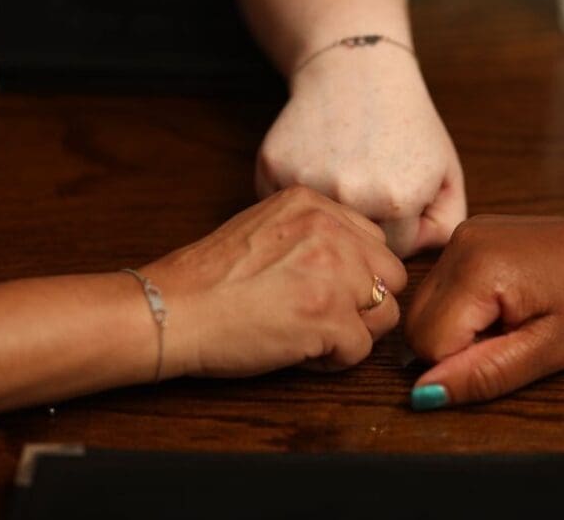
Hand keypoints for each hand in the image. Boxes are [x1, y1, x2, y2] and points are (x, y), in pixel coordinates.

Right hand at [143, 186, 406, 377]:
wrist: (173, 309)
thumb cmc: (208, 278)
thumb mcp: (266, 225)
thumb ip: (312, 232)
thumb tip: (354, 258)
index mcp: (313, 204)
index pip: (374, 241)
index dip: (356, 275)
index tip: (326, 291)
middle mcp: (329, 230)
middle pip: (390, 275)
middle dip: (364, 304)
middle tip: (324, 318)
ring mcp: (333, 272)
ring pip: (385, 313)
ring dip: (353, 333)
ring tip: (311, 336)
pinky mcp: (329, 317)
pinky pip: (361, 349)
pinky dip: (333, 361)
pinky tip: (300, 353)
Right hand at [256, 48, 465, 257]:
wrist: (357, 70)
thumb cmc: (406, 124)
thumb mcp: (445, 172)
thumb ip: (443, 227)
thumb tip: (408, 268)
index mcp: (397, 201)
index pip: (394, 253)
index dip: (398, 227)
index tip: (396, 195)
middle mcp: (350, 196)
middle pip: (354, 246)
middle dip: (364, 224)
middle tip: (369, 184)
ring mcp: (306, 181)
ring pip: (317, 227)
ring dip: (329, 211)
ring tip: (344, 175)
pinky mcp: (272, 167)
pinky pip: (283, 206)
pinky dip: (296, 195)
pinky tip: (314, 166)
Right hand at [404, 210, 563, 408]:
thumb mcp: (549, 350)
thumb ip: (483, 373)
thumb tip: (423, 394)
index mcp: (478, 269)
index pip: (427, 343)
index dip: (465, 364)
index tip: (510, 350)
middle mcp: (459, 243)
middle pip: (416, 324)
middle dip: (454, 347)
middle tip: (511, 338)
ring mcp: (461, 233)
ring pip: (423, 306)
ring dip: (457, 328)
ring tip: (510, 320)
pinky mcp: (468, 234)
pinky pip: (440, 286)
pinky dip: (461, 307)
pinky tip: (504, 303)